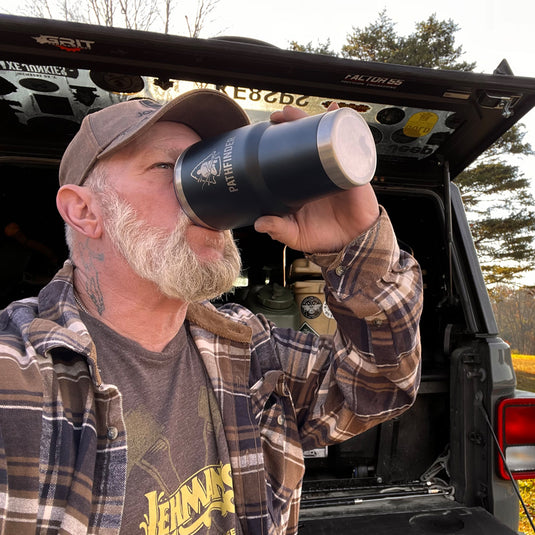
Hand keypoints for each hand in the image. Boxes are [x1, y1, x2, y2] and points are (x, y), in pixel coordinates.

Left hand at [254, 104, 379, 252]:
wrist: (351, 245)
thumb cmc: (324, 237)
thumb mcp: (296, 235)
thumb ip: (278, 229)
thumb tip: (260, 224)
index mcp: (304, 183)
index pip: (292, 154)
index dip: (282, 139)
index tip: (270, 128)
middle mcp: (319, 172)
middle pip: (310, 140)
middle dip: (298, 122)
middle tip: (284, 114)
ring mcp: (337, 171)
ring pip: (330, 139)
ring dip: (322, 120)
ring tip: (312, 111)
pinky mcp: (353, 174)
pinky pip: (352, 150)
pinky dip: (348, 132)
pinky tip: (341, 117)